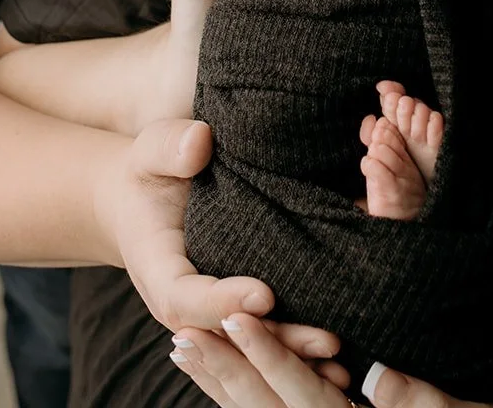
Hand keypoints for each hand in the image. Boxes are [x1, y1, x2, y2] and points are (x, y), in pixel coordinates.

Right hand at [92, 116, 336, 362]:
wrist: (152, 197)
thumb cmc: (154, 173)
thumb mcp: (150, 151)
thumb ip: (169, 147)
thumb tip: (199, 143)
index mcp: (159, 270)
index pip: (185, 297)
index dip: (223, 301)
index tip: (265, 294)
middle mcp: (188, 302)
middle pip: (229, 334)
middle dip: (275, 339)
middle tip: (325, 337)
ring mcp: (215, 309)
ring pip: (253, 341)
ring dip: (296, 348)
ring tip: (342, 348)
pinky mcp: (239, 303)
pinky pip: (267, 329)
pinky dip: (300, 341)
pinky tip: (341, 348)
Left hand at [169, 311, 492, 407]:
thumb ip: (424, 402)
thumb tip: (377, 379)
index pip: (307, 399)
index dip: (270, 357)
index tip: (234, 317)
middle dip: (224, 375)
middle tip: (181, 336)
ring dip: (223, 388)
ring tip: (186, 349)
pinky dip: (243, 402)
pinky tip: (223, 381)